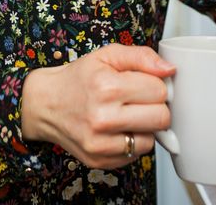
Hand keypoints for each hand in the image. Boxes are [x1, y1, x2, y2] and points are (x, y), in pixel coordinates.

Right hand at [20, 44, 173, 168]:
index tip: (144, 83)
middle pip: (161, 118)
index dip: (156, 84)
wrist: (46, 103)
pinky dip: (132, 141)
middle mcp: (102, 118)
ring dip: (145, 127)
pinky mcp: (99, 160)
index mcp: (106, 87)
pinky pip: (136, 155)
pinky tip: (118, 128)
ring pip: (151, 140)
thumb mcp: (107, 55)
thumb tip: (169, 69)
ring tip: (128, 114)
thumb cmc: (79, 78)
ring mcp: (100, 144)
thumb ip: (141, 56)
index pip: (159, 90)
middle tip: (140, 99)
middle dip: (156, 106)